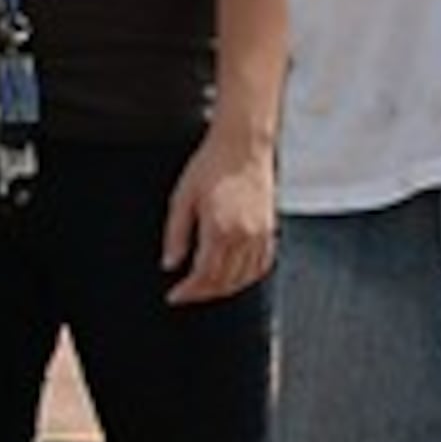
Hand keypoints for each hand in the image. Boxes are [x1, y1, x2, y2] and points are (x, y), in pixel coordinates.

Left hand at [161, 131, 276, 302]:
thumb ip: (176, 235)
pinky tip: (236, 277)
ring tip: (207, 290)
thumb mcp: (182, 198)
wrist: (243, 145)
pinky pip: (262, 264)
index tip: (175, 296)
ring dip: (225, 289)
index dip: (188, 292)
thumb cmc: (211, 165)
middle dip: (203, 294)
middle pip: (224, 282)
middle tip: (187, 295)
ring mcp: (261, 234)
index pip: (204, 276)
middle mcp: (244, 236)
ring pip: (245, 278)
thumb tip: (170, 263)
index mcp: (220, 230)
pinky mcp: (270, 228)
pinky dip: (248, 277)